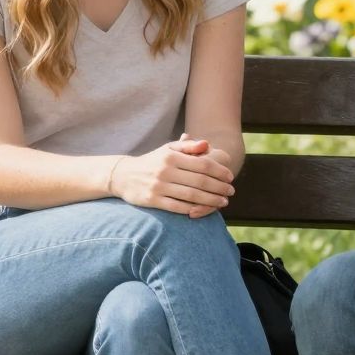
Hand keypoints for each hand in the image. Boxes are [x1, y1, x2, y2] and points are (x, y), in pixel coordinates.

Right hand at [110, 134, 234, 216]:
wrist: (123, 175)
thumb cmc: (153, 162)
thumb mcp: (168, 149)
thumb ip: (188, 146)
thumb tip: (208, 145)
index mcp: (171, 156)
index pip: (202, 163)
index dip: (219, 171)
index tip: (230, 177)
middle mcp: (165, 170)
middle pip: (200, 181)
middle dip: (219, 187)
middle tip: (231, 192)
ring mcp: (159, 186)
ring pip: (191, 195)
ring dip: (211, 200)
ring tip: (223, 202)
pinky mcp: (153, 200)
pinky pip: (178, 207)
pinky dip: (193, 209)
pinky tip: (204, 210)